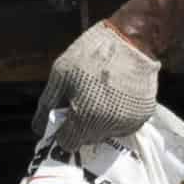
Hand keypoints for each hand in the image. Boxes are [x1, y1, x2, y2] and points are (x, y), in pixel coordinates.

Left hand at [38, 16, 163, 159]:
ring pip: (106, 133)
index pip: (68, 143)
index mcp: (85, 118)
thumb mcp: (60, 74)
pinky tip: (116, 95)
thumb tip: (40, 128)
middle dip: (81, 125)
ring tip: (100, 95)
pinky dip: (117, 116)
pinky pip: (123, 125)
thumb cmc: (92, 54)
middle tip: (83, 100)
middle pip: (87, 140)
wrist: (133, 40)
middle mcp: (108, 127)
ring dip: (100, 121)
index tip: (65, 116)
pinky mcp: (143, 116)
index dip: (63, 131)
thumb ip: (48, 105)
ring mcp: (128, 123)